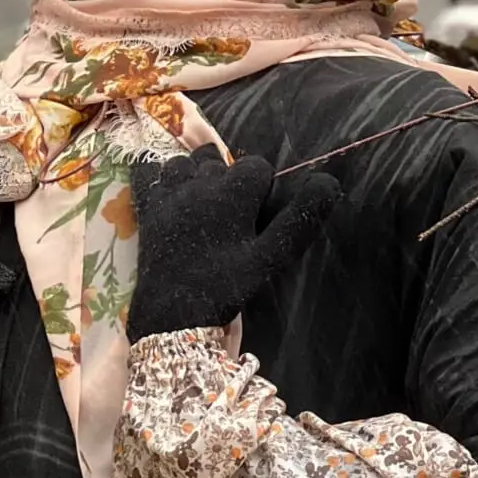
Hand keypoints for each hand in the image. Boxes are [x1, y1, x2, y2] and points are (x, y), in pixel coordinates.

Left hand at [126, 145, 338, 343]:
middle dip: (231, 182)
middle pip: (221, 161)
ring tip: (206, 207)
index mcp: (234, 191)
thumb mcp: (271, 257)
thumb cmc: (226, 286)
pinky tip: (169, 192)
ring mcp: (169, 192)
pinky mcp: (147, 207)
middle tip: (235, 219)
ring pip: (187, 163)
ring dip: (198, 176)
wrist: (173, 315)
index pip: (257, 166)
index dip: (263, 188)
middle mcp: (200, 181)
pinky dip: (158, 175)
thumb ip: (300, 219)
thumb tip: (329, 181)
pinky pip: (147, 172)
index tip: (260, 215)